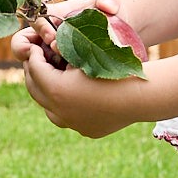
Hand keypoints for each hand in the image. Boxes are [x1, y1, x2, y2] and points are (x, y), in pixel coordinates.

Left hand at [19, 0, 151, 139]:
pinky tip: (69, 92)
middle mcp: (60, 111)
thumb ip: (59, 52)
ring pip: (48, 107)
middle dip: (34, 72)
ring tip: (50, 75)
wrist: (143, 95)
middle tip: (38, 59)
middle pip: (35, 89)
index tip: (37, 46)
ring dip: (45, 91)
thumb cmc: (115, 68)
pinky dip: (63, 105)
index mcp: (56, 90)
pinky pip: (66, 117)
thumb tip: (42, 49)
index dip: (34, 55)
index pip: (34, 69)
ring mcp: (73, 123)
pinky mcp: (86, 130)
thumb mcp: (84, 55)